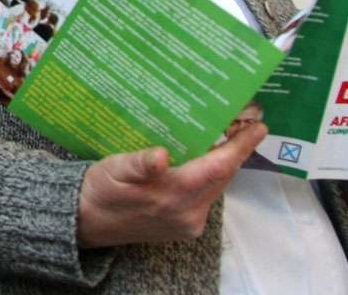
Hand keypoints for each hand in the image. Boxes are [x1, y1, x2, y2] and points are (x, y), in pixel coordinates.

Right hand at [76, 121, 266, 246]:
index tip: (259, 126)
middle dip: (236, 150)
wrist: (88, 221)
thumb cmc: (101, 189)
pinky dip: (211, 175)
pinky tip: (208, 158)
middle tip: (247, 121)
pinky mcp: (185, 226)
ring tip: (230, 135)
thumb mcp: (114, 168)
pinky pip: (207, 196)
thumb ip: (139, 163)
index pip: (217, 168)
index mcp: (172, 196)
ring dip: (224, 163)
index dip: (240, 146)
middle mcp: (188, 213)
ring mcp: (189, 222)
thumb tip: (161, 156)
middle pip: (222, 177)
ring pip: (217, 186)